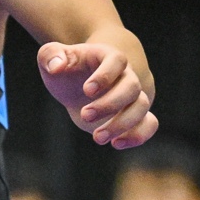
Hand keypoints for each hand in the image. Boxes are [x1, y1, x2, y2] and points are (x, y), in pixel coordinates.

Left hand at [39, 41, 156, 146]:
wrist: (76, 86)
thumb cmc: (65, 69)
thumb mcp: (50, 57)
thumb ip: (50, 55)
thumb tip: (56, 66)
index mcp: (108, 58)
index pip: (117, 61)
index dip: (105, 75)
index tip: (87, 90)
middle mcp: (125, 76)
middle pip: (131, 87)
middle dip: (109, 104)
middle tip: (85, 115)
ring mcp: (132, 96)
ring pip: (141, 107)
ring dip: (122, 124)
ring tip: (97, 138)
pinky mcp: (132, 115)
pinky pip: (149, 123)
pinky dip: (139, 135)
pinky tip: (117, 144)